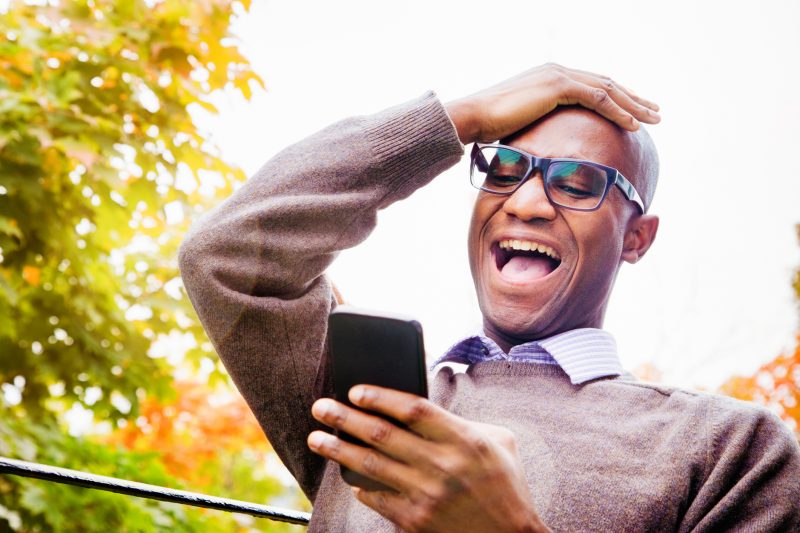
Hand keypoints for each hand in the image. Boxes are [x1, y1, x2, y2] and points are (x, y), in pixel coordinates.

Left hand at [308, 385, 549, 532]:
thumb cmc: (506, 485)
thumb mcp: (499, 442)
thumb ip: (463, 422)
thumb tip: (421, 412)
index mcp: (463, 439)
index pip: (412, 409)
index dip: (380, 397)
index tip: (355, 390)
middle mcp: (441, 465)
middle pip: (381, 434)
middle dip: (344, 418)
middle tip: (320, 407)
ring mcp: (427, 495)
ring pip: (371, 465)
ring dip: (338, 450)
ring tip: (316, 438)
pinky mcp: (416, 521)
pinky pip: (378, 499)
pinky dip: (361, 488)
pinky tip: (351, 480)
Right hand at [445, 63, 659, 143]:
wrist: (473, 117)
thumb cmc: (488, 128)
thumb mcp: (520, 126)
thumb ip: (538, 129)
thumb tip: (543, 152)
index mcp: (549, 78)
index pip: (591, 86)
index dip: (615, 99)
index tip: (633, 111)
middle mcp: (557, 71)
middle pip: (605, 84)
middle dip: (632, 98)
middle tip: (654, 111)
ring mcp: (558, 76)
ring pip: (607, 90)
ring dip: (634, 105)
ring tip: (654, 118)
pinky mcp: (559, 86)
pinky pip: (598, 99)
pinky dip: (619, 112)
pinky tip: (634, 125)